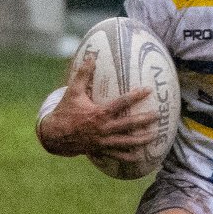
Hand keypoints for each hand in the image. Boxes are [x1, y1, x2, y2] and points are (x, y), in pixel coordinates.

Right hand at [37, 53, 157, 162]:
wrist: (54, 135)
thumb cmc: (65, 111)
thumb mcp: (73, 91)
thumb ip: (83, 74)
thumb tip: (91, 56)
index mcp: (98, 113)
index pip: (121, 103)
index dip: (135, 96)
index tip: (148, 90)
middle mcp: (103, 128)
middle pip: (128, 124)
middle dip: (145, 120)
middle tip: (158, 115)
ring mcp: (103, 141)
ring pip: (126, 142)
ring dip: (142, 139)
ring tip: (155, 136)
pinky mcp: (100, 150)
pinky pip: (117, 155)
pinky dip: (128, 156)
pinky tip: (140, 156)